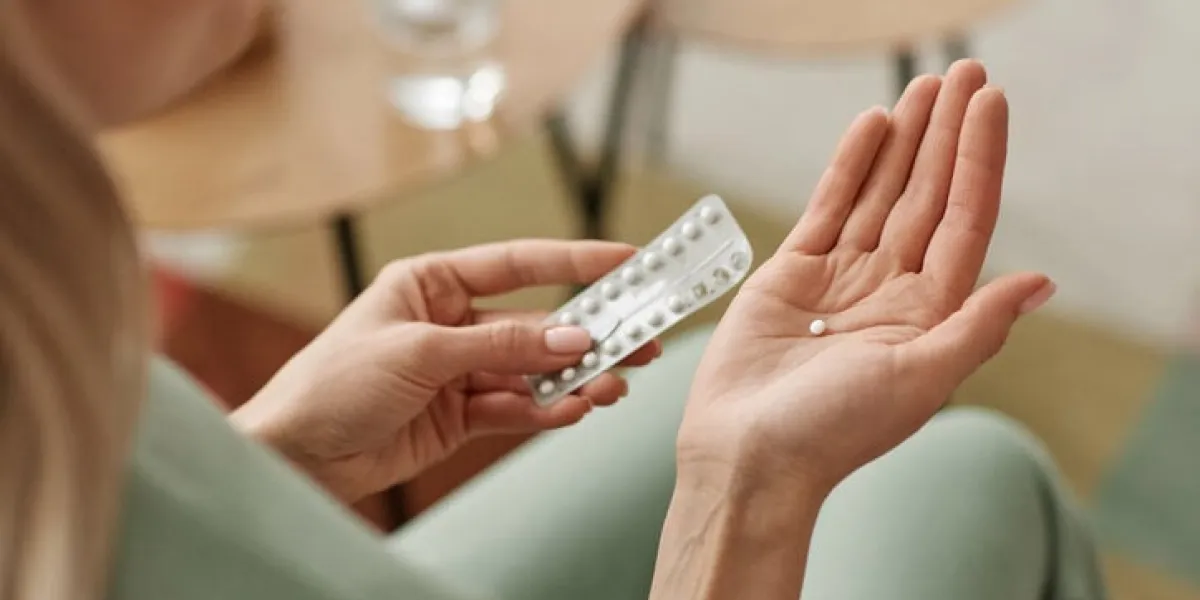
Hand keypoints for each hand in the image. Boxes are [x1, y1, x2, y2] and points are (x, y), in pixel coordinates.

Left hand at [232, 240, 660, 502]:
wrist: (294, 456)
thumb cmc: (332, 383)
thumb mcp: (421, 352)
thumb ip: (501, 346)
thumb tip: (572, 337)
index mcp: (433, 283)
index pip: (519, 264)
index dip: (576, 261)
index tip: (629, 260)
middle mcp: (451, 323)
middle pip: (535, 322)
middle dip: (588, 331)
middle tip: (643, 337)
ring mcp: (459, 371)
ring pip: (533, 370)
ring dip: (574, 378)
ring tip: (616, 385)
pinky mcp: (460, 416)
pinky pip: (516, 408)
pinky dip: (546, 411)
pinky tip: (576, 410)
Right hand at [681, 60, 1054, 493]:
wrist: (748, 455)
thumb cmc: (833, 432)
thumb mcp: (919, 381)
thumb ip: (975, 327)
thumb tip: (1040, 283)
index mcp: (930, 314)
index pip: (965, 220)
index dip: (978, 160)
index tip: (988, 105)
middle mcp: (891, 289)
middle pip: (926, 196)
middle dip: (944, 136)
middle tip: (961, 75)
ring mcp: (842, 277)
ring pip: (879, 194)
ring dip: (902, 141)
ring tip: (922, 88)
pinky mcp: (793, 273)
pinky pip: (828, 207)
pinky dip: (849, 167)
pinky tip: (870, 127)